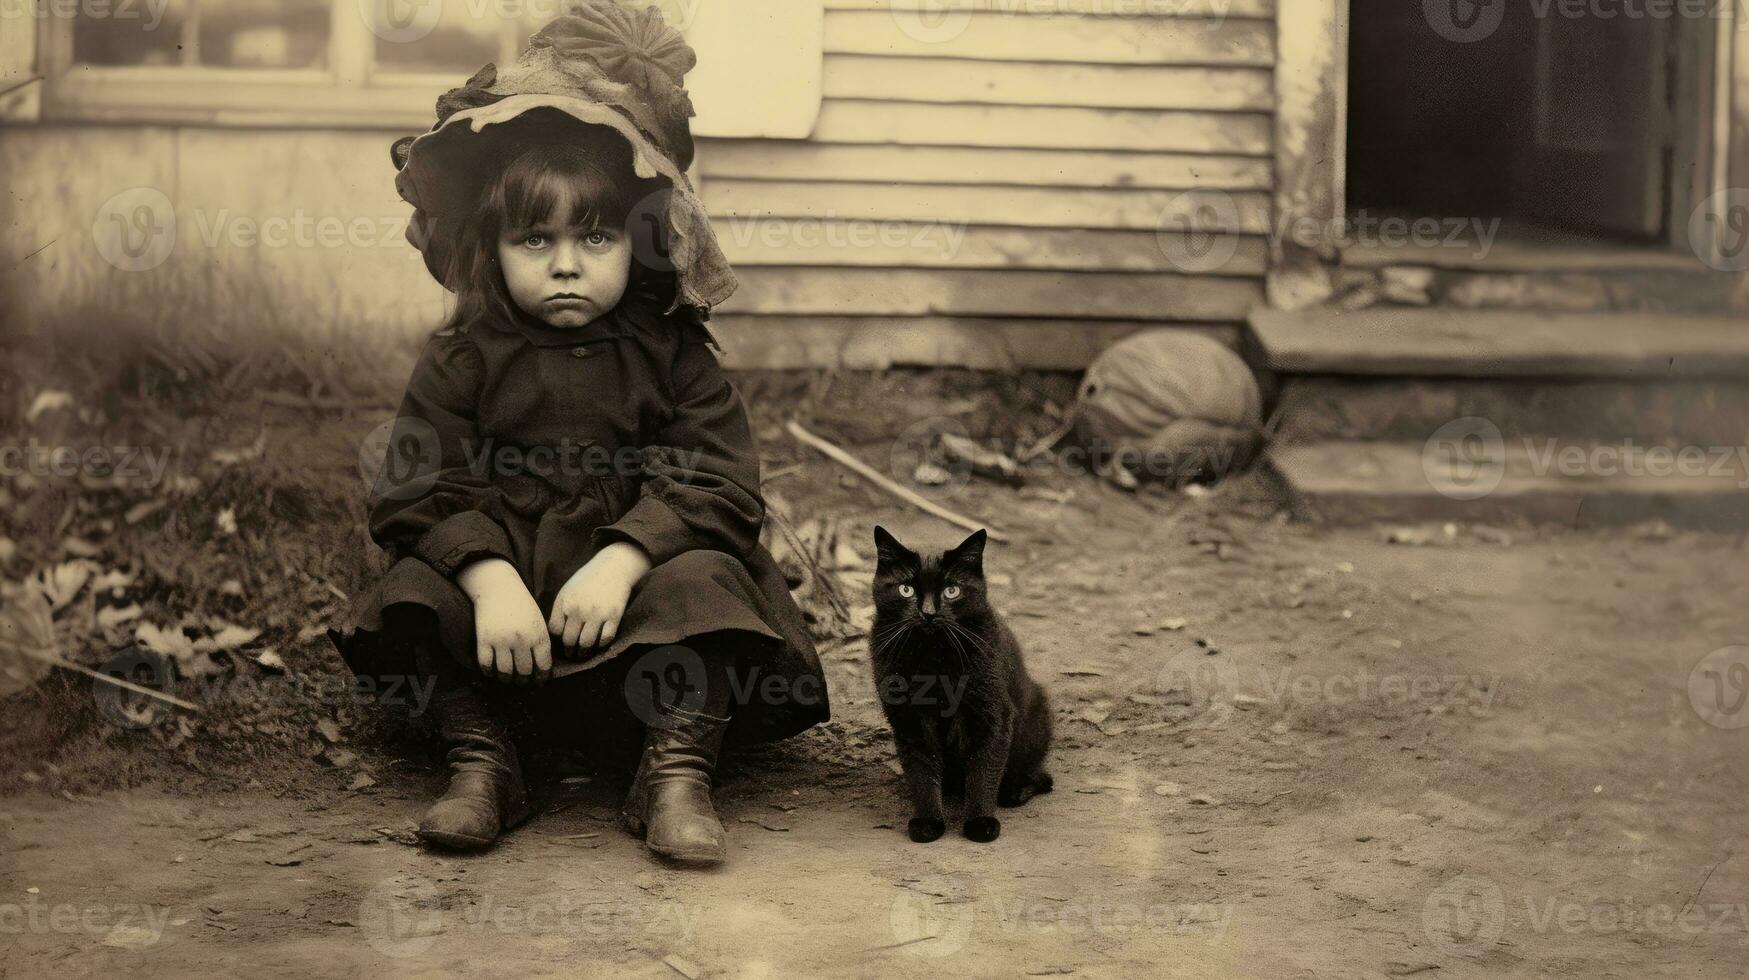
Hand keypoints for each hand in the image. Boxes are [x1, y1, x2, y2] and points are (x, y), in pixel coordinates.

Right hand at [457, 559, 550, 683]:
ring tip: (508, 680)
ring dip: (507, 679)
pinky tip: (492, 673)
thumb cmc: (521, 604)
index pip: (543, 665)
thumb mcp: (538, 621)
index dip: (541, 677)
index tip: (539, 682)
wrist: (498, 587)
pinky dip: (489, 672)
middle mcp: (521, 640)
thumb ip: (540, 642)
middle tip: (522, 682)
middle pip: (524, 671)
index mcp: (538, 634)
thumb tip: (541, 667)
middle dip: (524, 680)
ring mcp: (501, 640)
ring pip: (505, 672)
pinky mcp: (484, 639)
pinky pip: (486, 664)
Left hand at [549, 542, 652, 659]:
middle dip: (569, 652)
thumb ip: (560, 610)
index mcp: (564, 603)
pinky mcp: (614, 616)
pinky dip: (601, 646)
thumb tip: (555, 633)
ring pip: (586, 643)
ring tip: (583, 655)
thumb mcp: (567, 590)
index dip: (556, 642)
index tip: (559, 646)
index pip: (555, 631)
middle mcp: (578, 610)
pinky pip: (605, 638)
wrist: (614, 567)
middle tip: (571, 656)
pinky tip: (599, 646)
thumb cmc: (588, 579)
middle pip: (569, 640)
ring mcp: (597, 614)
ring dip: (584, 653)